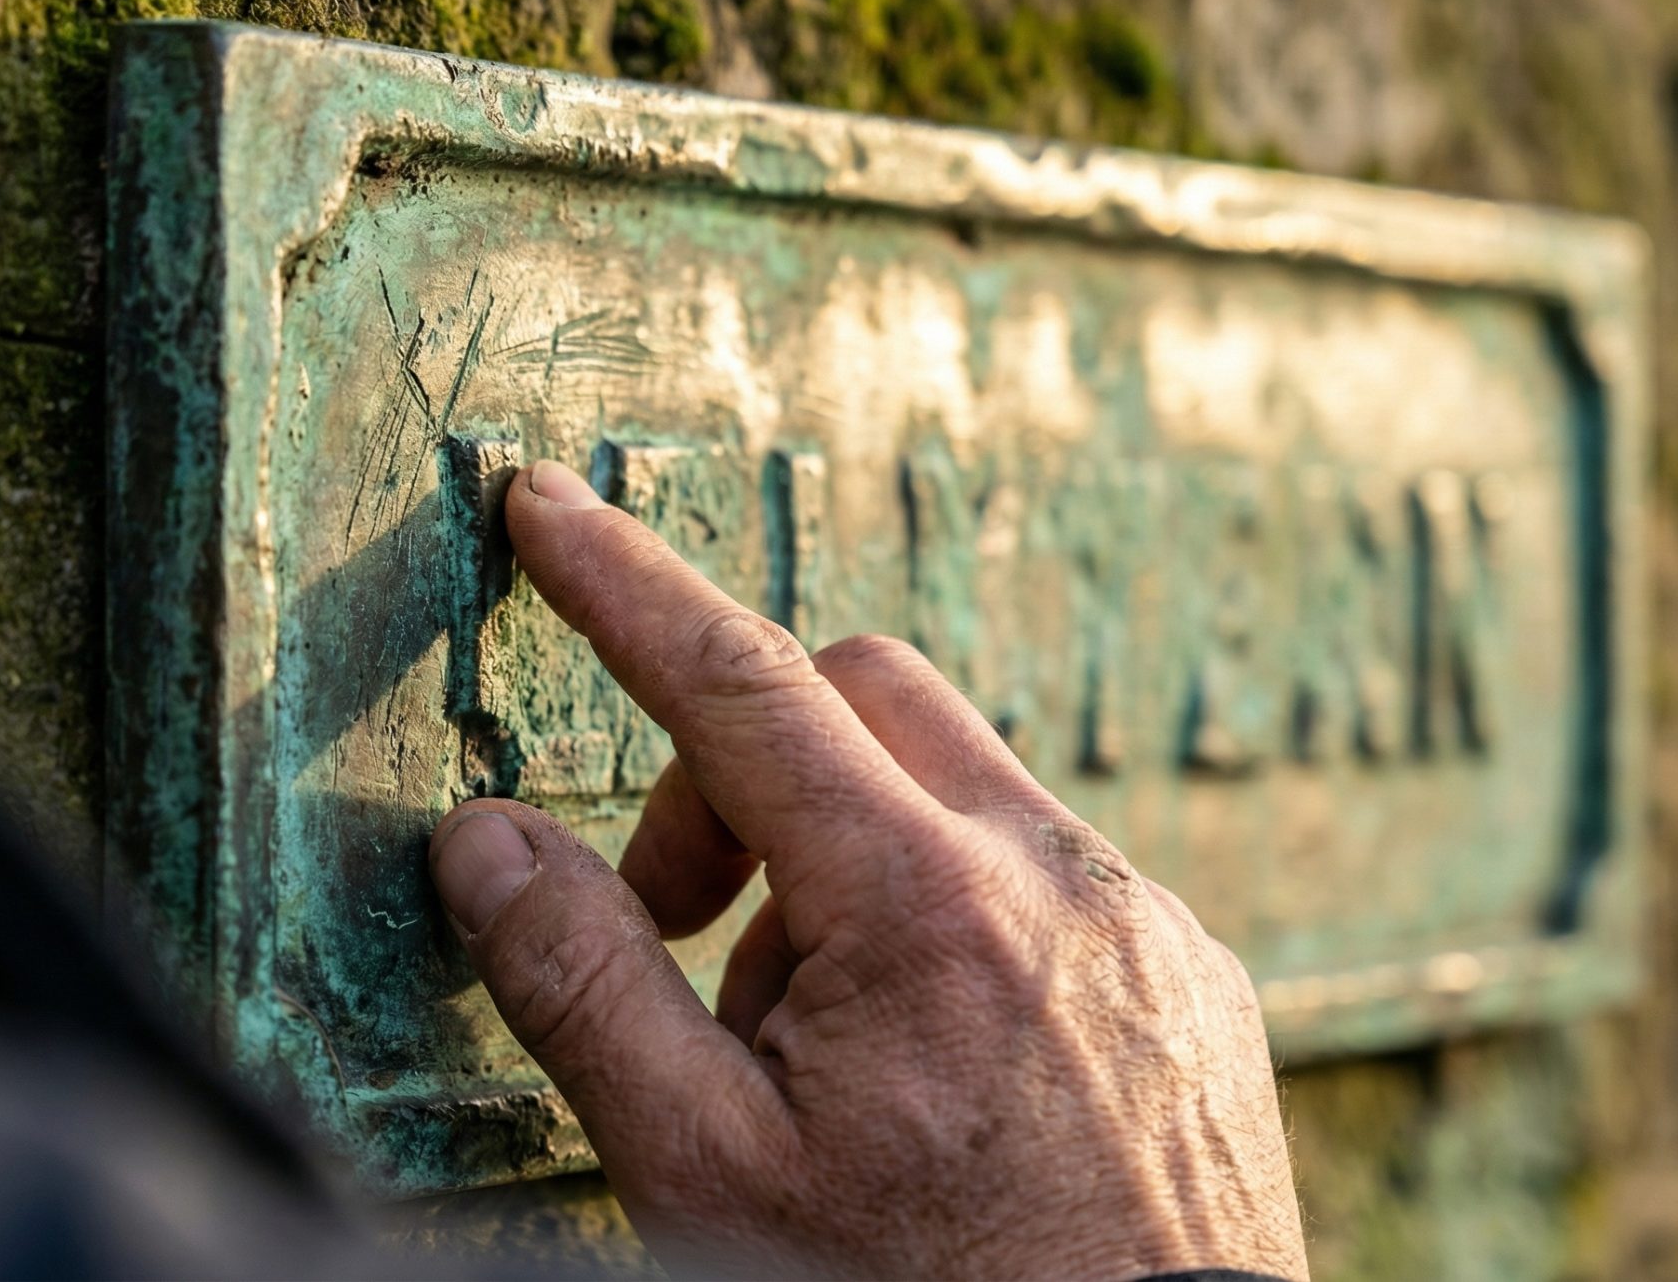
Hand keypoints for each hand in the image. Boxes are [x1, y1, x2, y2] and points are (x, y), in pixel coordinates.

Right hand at [427, 461, 1306, 1280]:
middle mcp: (1056, 878)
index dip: (622, 583)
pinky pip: (1045, 870)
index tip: (548, 504)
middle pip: (861, 693)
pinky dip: (951, 914)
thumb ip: (582, 986)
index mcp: (923, 907)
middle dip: (743, 775)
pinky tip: (936, 1072)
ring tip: (822, 1052)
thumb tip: (484, 841)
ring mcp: (1143, 924)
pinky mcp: (1193, 979)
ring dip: (846, 864)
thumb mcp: (702, 1173)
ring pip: (954, 787)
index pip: (736, 683)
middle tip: (687, 929)